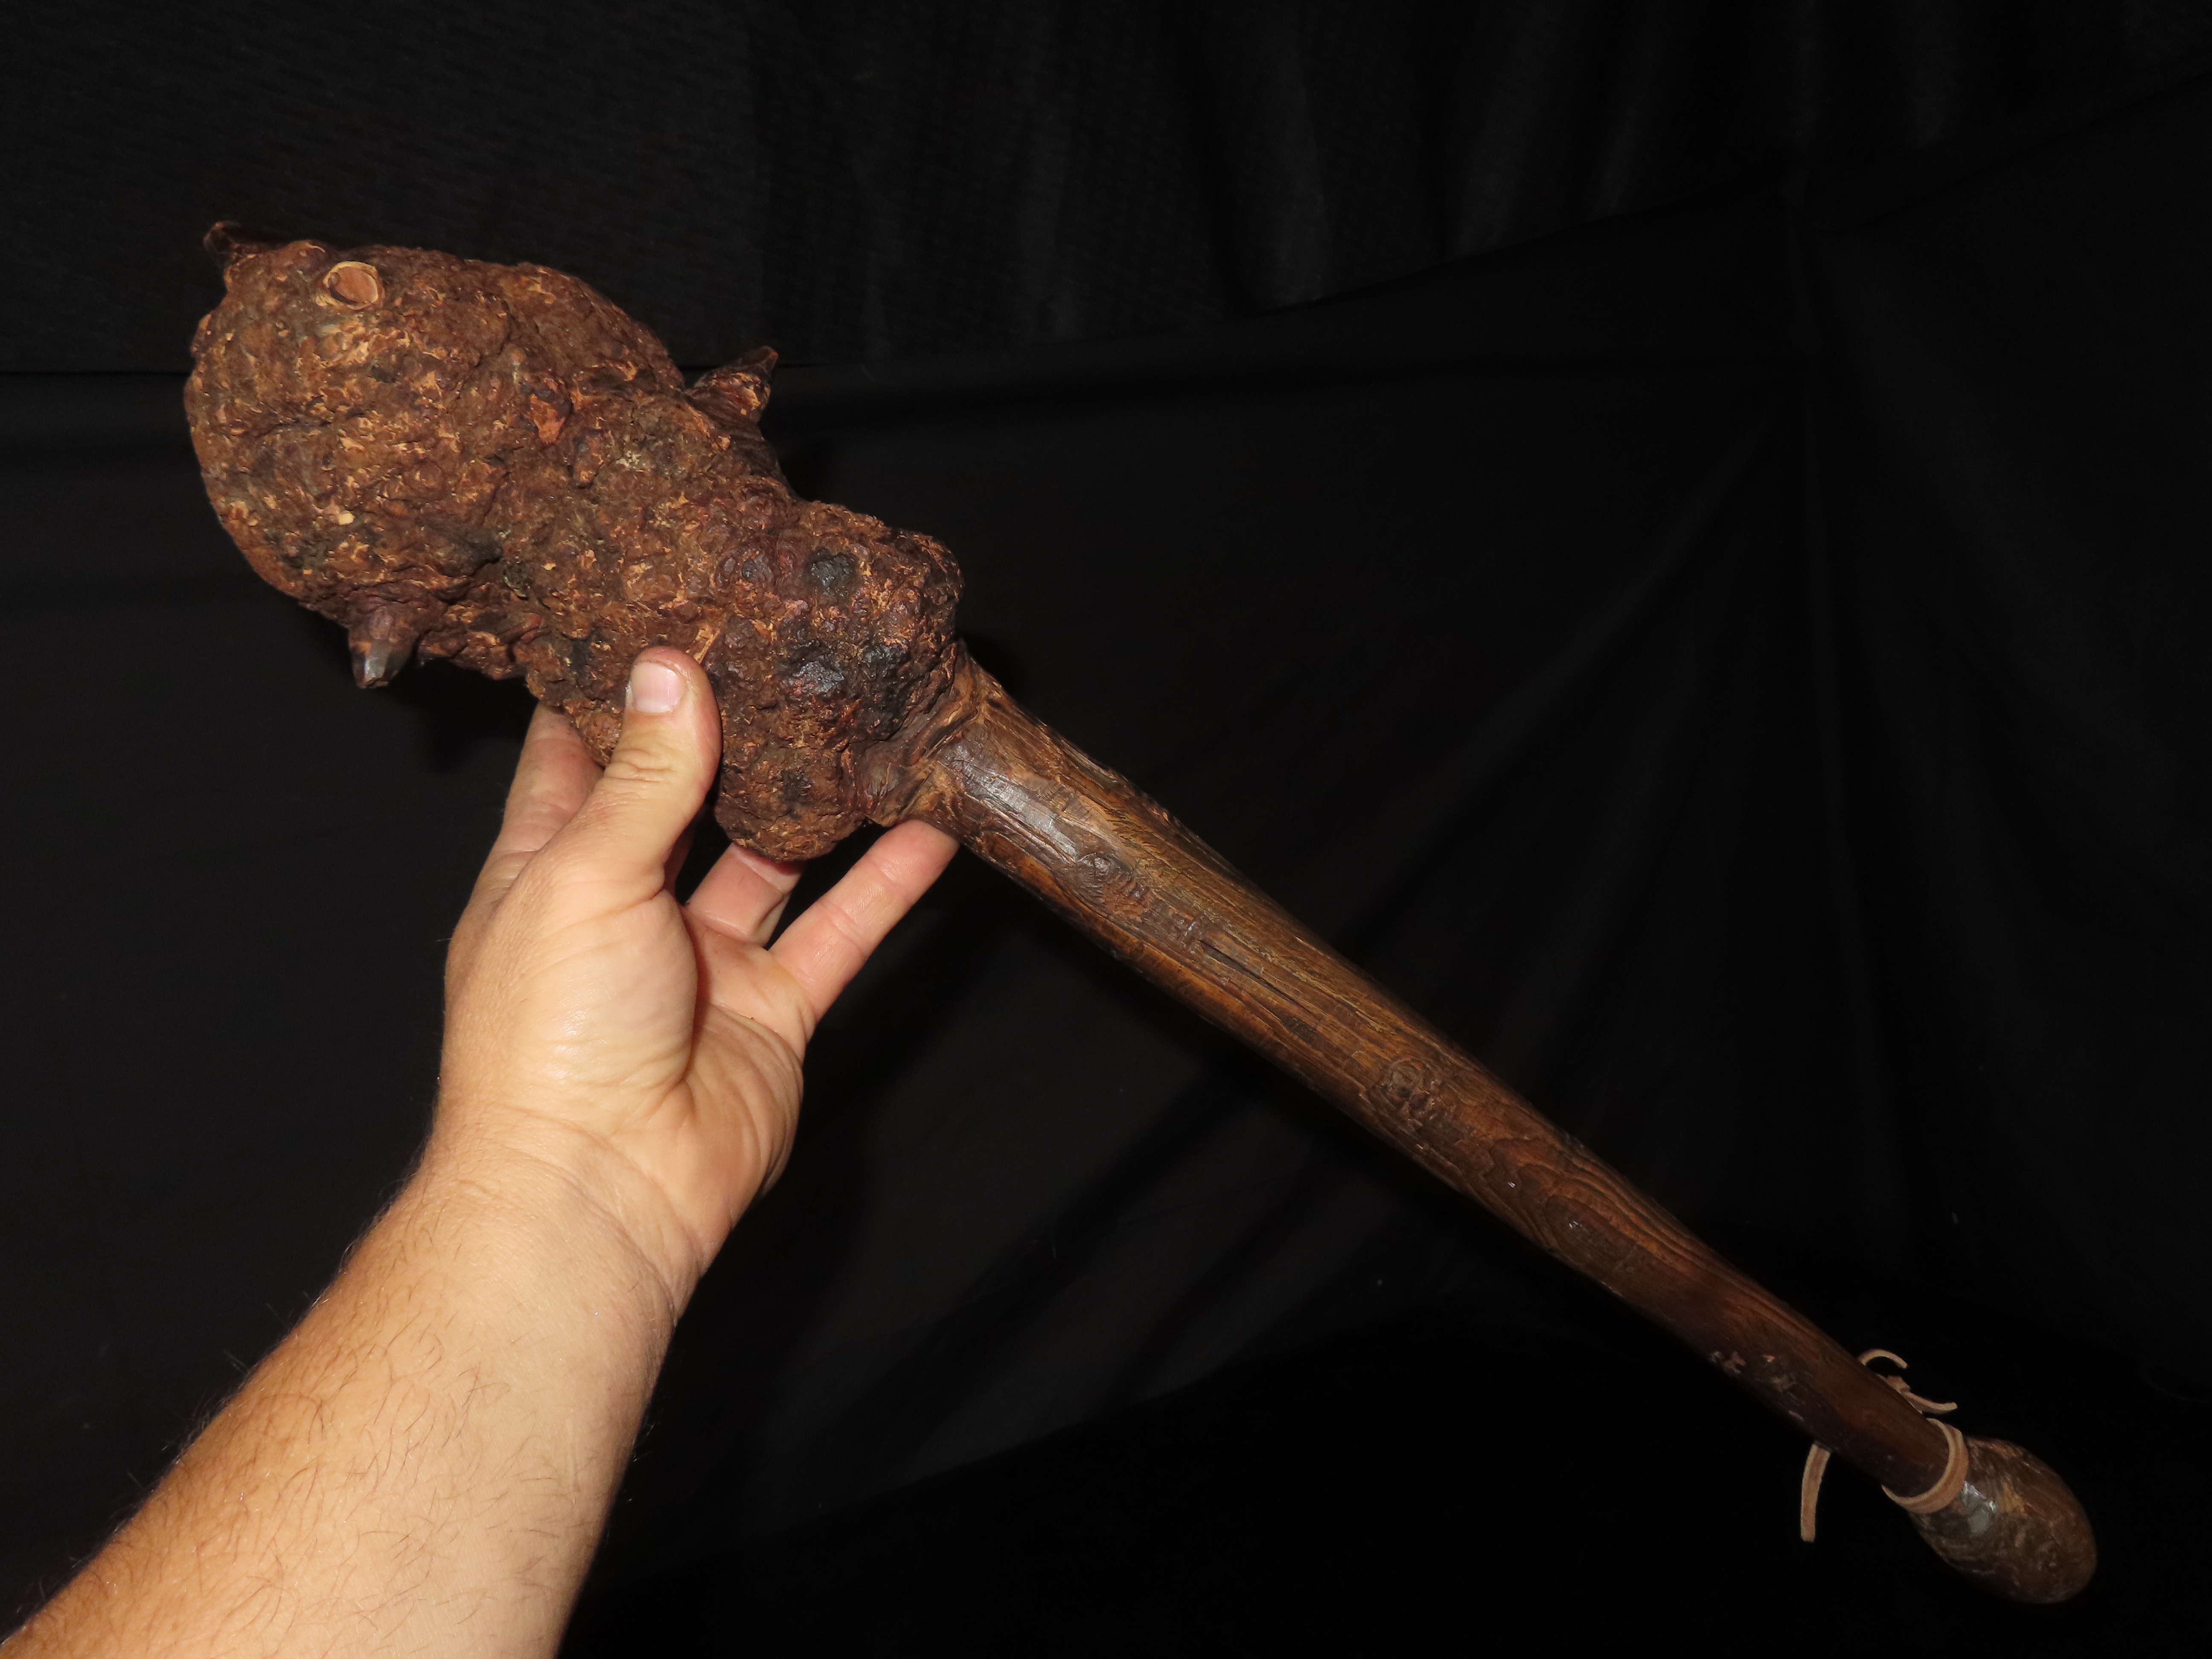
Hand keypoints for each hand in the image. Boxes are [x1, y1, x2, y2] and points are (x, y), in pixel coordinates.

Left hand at [432, 647, 956, 1307]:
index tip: (662, 615)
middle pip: (687, 799)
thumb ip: (645, 778)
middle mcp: (627, 907)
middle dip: (734, 733)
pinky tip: (933, 826)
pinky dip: (888, 881)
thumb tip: (669, 670)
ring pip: (775, 859)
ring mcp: (704, 961)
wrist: (601, 1187)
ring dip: (821, 801)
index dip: (615, 689)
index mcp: (549, 869)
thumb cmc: (551, 1036)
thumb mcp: (584, 874)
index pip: (578, 756)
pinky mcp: (774, 1009)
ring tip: (871, 721)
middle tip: (790, 652)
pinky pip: (839, 929)